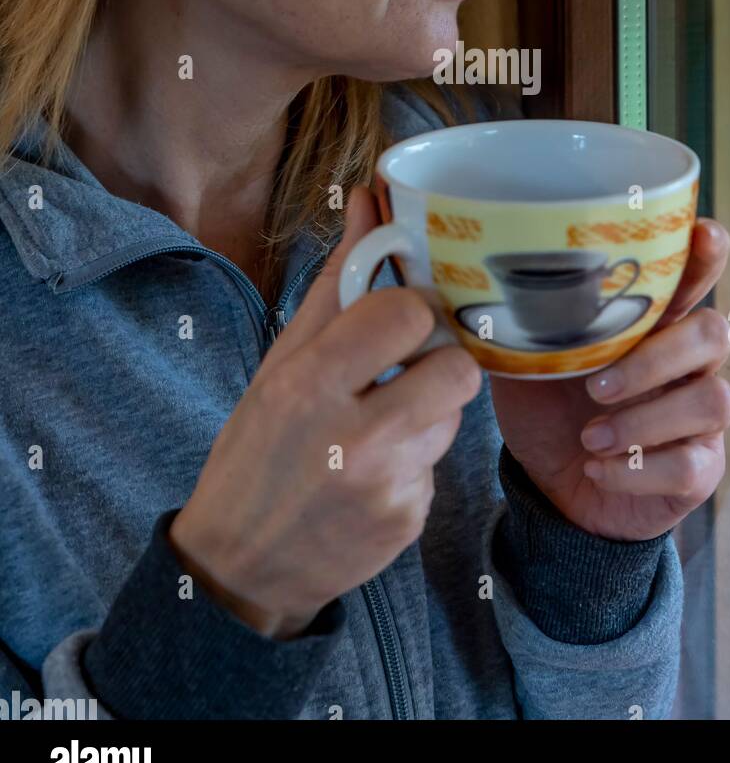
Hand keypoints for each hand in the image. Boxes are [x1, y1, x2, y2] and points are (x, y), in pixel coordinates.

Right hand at [168, 187, 482, 637]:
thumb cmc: (257, 448)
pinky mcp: (409, 523)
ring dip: (428, 412)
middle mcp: (351, 437)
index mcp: (308, 384)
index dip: (410, 311)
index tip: (393, 322)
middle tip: (404, 370)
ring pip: (454, 415)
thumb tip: (369, 197)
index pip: (408, 314)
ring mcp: (386, 487)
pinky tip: (373, 473)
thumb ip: (337, 280)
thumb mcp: (281, 361)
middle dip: (437, 361)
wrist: (240, 565)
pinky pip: (439, 465)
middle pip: (456, 367)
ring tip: (378, 425)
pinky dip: (414, 461)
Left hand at [490, 220, 729, 540]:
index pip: (696, 276)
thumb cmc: (548, 410)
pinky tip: (597, 469)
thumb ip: (524, 325)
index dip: (706, 255)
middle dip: (654, 359)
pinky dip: (637, 470)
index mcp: (652, 322)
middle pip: (712, 334)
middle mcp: (688, 362)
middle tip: (594, 387)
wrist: (551, 487)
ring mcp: (699, 416)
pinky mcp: (700, 468)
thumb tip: (481, 285)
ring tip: (589, 438)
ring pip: (711, 400)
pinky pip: (691, 464)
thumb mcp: (526, 363)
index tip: (701, 236)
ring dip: (643, 421)